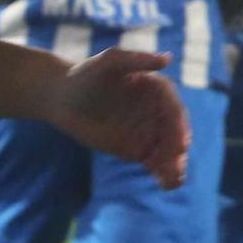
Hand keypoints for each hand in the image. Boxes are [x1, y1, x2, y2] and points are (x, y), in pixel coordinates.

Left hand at [43, 47, 189, 189]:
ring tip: (172, 180)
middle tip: (175, 163)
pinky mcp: (138, 149)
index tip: (180, 141)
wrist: (62, 98)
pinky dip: (163, 173)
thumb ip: (137, 60)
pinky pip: (156, 162)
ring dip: (174, 165)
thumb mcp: (109, 62)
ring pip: (168, 150)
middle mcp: (157, 111)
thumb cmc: (84, 74)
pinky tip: (166, 184)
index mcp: (156, 88)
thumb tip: (167, 59)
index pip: (172, 108)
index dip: (178, 124)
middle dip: (177, 148)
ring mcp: (149, 131)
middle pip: (174, 132)